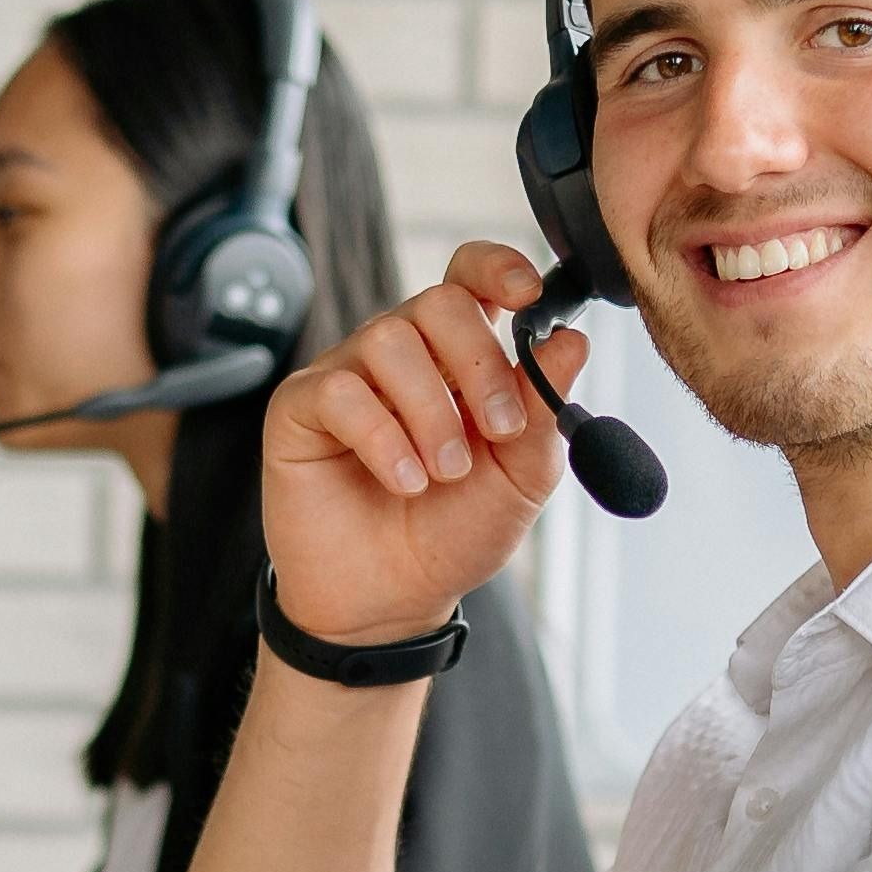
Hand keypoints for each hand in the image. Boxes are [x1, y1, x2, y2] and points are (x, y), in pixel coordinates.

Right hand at [255, 243, 588, 654]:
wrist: (392, 603)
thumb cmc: (451, 534)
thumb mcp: (520, 477)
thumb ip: (543, 410)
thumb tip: (571, 341)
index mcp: (459, 357)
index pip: (471, 276)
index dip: (497, 268)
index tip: (528, 293)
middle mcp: (402, 353)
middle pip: (438, 301)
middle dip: (479, 364)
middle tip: (498, 432)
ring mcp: (348, 375)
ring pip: (389, 340)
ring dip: (430, 412)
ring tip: (442, 474)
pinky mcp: (300, 408)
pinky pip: (339, 390)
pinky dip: (382, 437)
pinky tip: (404, 481)